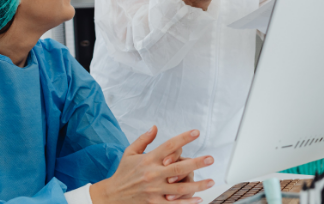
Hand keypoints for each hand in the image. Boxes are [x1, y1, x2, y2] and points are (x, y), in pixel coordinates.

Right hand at [91, 126, 214, 203]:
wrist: (111, 195)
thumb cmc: (123, 173)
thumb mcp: (129, 152)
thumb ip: (143, 139)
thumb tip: (155, 127)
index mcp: (148, 159)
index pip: (169, 146)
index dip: (183, 138)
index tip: (196, 132)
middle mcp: (153, 174)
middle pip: (178, 168)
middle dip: (196, 163)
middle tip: (210, 159)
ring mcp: (154, 190)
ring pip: (180, 188)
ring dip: (197, 185)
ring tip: (211, 181)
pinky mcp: (154, 203)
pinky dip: (187, 203)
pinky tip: (199, 199)